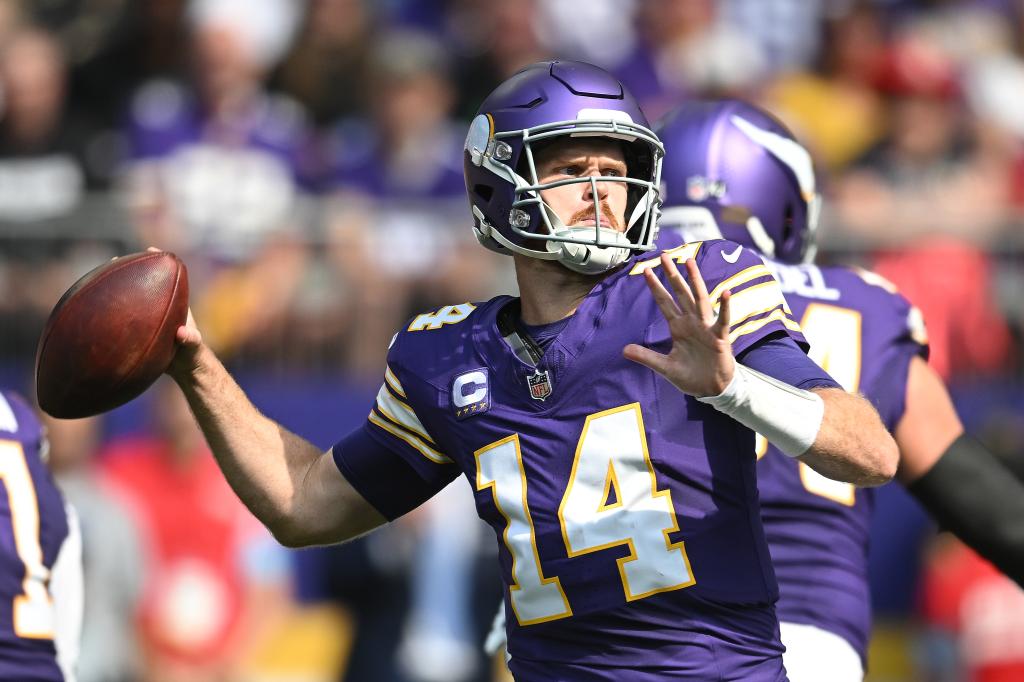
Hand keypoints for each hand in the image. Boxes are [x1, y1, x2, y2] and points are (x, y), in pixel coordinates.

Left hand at [623, 255, 733, 397]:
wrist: (712, 389)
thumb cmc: (692, 375)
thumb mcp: (665, 367)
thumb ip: (646, 357)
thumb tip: (624, 350)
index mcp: (678, 327)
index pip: (664, 302)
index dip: (655, 287)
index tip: (645, 271)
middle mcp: (692, 322)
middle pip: (680, 293)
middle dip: (672, 275)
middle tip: (663, 256)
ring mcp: (706, 327)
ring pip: (700, 299)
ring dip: (695, 281)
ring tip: (689, 263)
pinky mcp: (720, 337)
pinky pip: (723, 320)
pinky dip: (726, 306)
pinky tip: (726, 292)